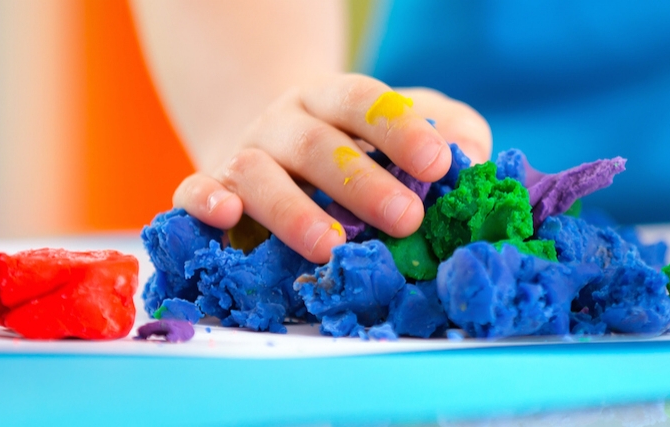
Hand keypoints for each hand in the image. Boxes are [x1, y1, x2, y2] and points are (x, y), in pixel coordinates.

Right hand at [171, 76, 491, 262]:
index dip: (401, 130)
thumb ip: (450, 132)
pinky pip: (195, 191)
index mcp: (335, 100)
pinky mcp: (211, 188)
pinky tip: (226, 219)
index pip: (366, 102)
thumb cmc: (360, 148)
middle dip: (363, 184)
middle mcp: (286, 122)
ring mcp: (245, 154)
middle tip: (408, 220)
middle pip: (319, 145)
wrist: (277, 151)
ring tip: (329, 248)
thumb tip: (474, 159)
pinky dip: (204, 203)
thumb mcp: (410, 131)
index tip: (439, 165)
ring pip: (258, 173)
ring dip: (293, 211)